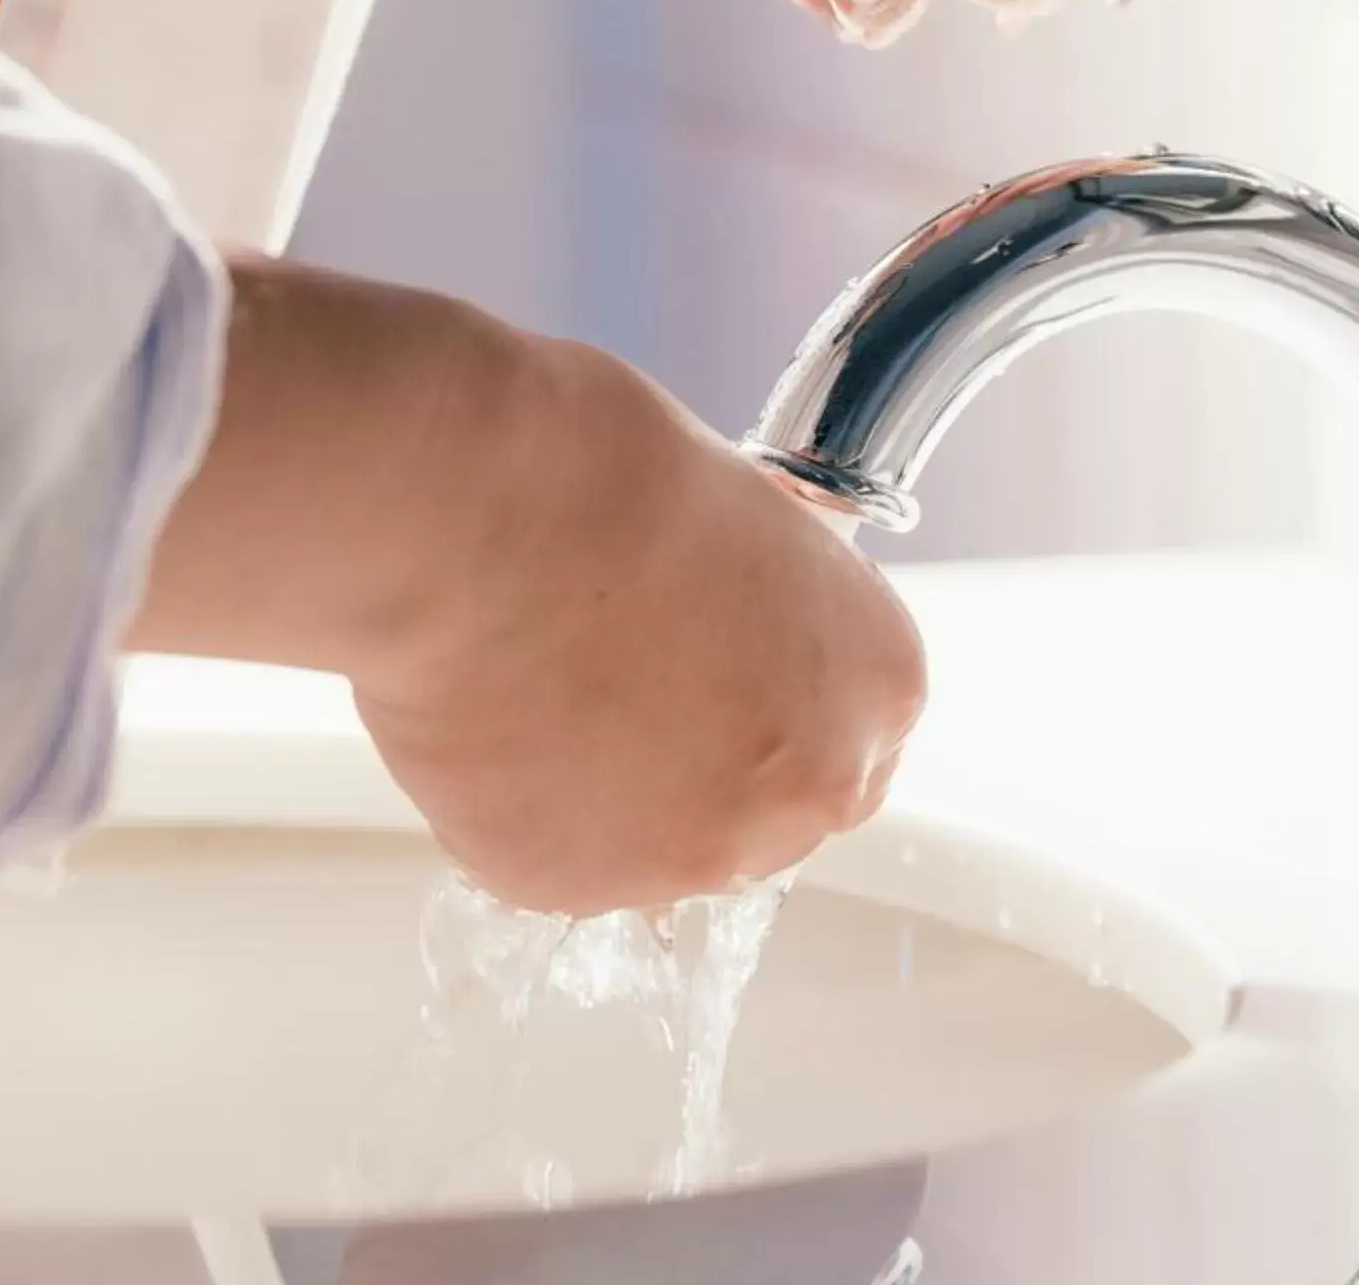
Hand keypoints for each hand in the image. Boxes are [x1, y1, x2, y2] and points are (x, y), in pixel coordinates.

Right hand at [132, 257, 923, 913]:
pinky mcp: (572, 886)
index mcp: (878, 683)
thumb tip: (736, 626)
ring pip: (658, 845)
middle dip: (702, 761)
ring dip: (612, 790)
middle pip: (767, 808)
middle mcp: (811, 789)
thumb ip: (769, 610)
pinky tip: (496, 723)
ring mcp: (694, 853)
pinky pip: (555, 860)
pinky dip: (525, 808)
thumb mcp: (748, 520)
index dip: (773, 704)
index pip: (850, 734)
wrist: (480, 512)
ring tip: (543, 688)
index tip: (721, 678)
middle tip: (622, 684)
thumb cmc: (605, 473)